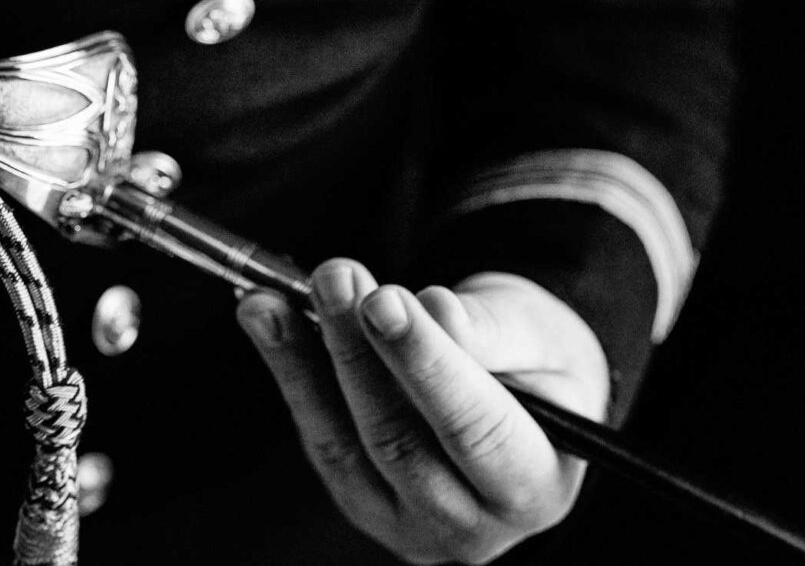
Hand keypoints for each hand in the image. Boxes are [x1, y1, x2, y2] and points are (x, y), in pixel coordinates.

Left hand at [237, 261, 609, 563]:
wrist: (515, 384)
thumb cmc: (537, 360)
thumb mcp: (539, 335)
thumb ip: (493, 331)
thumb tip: (436, 312)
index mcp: (535, 490)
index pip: (477, 433)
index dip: (426, 365)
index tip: (383, 302)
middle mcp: (470, 525)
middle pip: (398, 444)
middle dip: (356, 353)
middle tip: (333, 278)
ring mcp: (405, 520)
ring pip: (341, 444)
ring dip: (301, 361)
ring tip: (272, 298)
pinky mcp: (357, 495)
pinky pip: (316, 434)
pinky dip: (287, 369)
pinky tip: (264, 313)